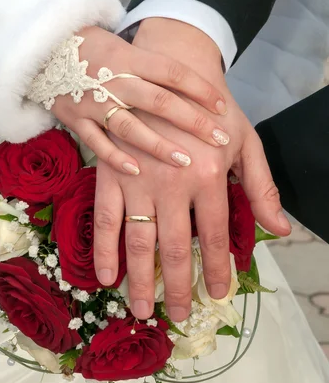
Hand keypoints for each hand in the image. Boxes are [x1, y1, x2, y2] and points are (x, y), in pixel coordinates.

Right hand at [51, 26, 229, 175]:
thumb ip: (153, 69)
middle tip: (219, 138)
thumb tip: (193, 88)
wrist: (45, 48)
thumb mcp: (125, 48)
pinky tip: (137, 171)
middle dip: (192, 121)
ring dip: (159, 145)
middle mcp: (114, 80)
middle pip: (160, 101)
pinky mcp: (75, 119)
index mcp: (130, 58)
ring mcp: (93, 102)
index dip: (200, 89)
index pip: (173, 73)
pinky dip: (117, 158)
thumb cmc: (94, 50)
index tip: (223, 107)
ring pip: (131, 127)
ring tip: (186, 161)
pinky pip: (98, 143)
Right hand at [93, 20, 290, 321]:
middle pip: (177, 248)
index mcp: (209, 175)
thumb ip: (260, 187)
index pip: (217, 236)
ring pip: (139, 242)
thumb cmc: (211, 107)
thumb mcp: (245, 141)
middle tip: (176, 315)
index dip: (219, 270)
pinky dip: (103, 250)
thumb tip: (279, 229)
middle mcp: (172, 183)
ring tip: (142, 311)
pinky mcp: (110, 173)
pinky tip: (105, 277)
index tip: (218, 295)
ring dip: (140, 280)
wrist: (167, 67)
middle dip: (177, 287)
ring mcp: (137, 179)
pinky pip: (104, 219)